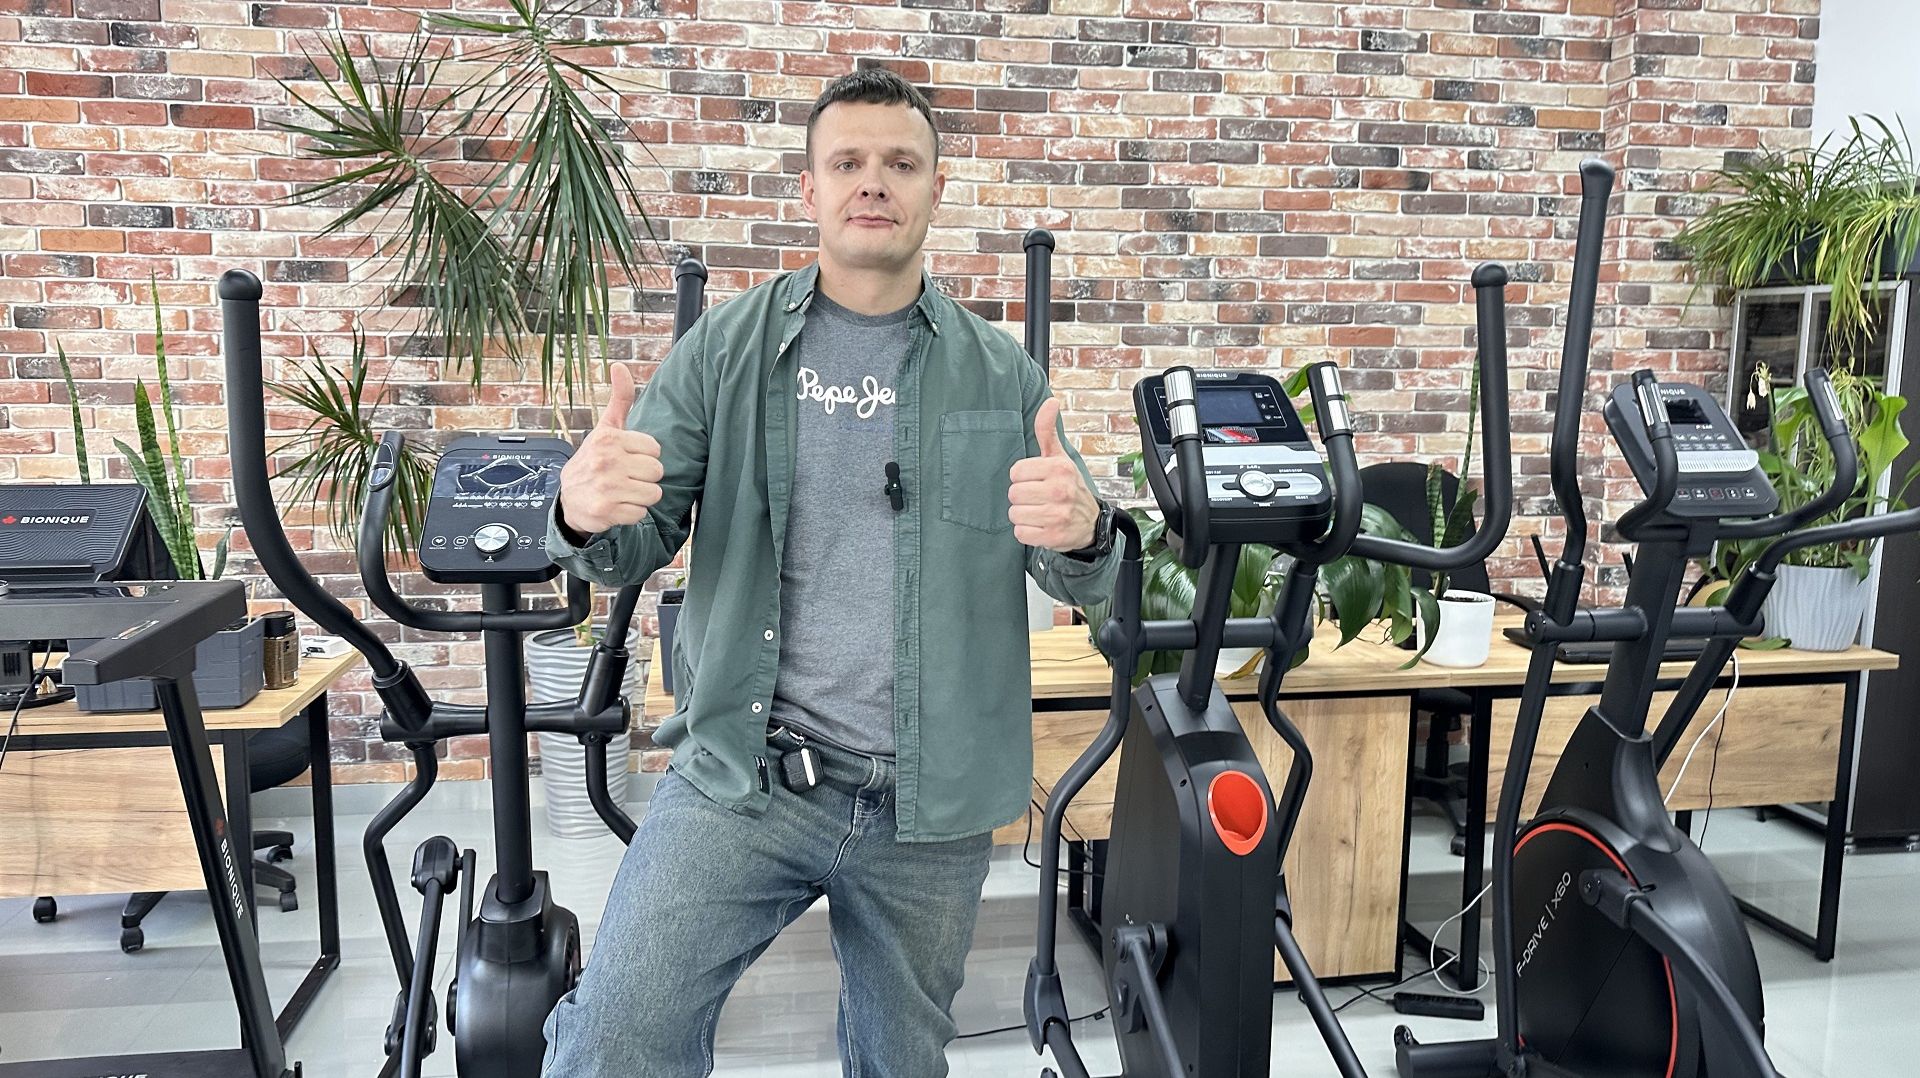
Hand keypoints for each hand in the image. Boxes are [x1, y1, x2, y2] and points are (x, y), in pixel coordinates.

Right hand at [557, 364, 664, 534]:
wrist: (569, 499)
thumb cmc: (593, 460)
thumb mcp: (606, 428)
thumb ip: (620, 398)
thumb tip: (620, 365)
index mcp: (609, 438)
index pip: (655, 449)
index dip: (645, 456)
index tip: (628, 458)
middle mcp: (606, 461)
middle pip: (657, 472)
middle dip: (645, 477)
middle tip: (625, 477)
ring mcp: (606, 486)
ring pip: (654, 493)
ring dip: (641, 496)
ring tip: (622, 491)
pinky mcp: (606, 510)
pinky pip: (641, 513)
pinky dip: (631, 513)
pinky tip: (617, 505)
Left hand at [1009, 398, 1098, 550]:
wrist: (1091, 523)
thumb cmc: (1069, 486)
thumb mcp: (1059, 457)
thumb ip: (1047, 431)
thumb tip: (1051, 401)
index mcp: (1059, 468)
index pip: (1016, 472)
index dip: (1023, 478)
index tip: (1037, 481)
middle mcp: (1060, 490)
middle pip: (1013, 494)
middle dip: (1022, 497)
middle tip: (1039, 498)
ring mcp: (1057, 515)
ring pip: (1015, 514)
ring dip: (1024, 515)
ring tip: (1040, 512)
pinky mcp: (1053, 536)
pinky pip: (1020, 533)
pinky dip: (1027, 532)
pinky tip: (1041, 526)